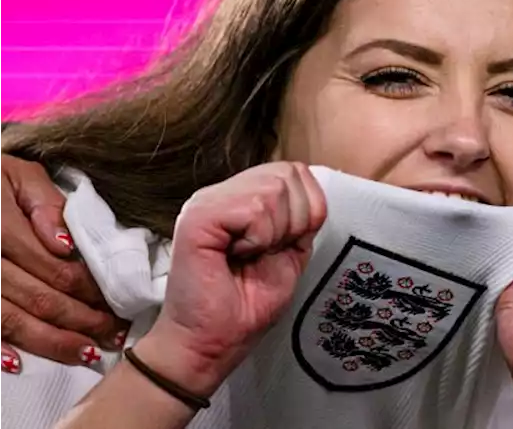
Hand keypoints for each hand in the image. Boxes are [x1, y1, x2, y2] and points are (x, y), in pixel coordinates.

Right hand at [0, 155, 127, 372]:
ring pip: (10, 320)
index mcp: (1, 226)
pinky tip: (19, 363)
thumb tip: (65, 243)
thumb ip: (44, 203)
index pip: (55, 267)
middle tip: (115, 334)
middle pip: (39, 298)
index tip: (119, 303)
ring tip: (88, 354)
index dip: (90, 289)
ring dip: (51, 342)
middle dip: (81, 320)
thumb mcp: (17, 176)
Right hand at [132, 162, 326, 396]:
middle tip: (266, 252)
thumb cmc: (245, 305)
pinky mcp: (198, 216)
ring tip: (248, 256)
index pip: (294, 171)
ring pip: (274, 188)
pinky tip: (236, 256)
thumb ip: (301, 220)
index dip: (306, 209)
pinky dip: (259, 238)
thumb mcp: (290, 254)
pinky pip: (254, 208)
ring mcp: (207, 201)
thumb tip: (314, 194)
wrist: (212, 342)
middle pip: (288, 173)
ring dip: (275, 232)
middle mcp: (221, 192)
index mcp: (241, 197)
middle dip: (294, 219)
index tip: (283, 246)